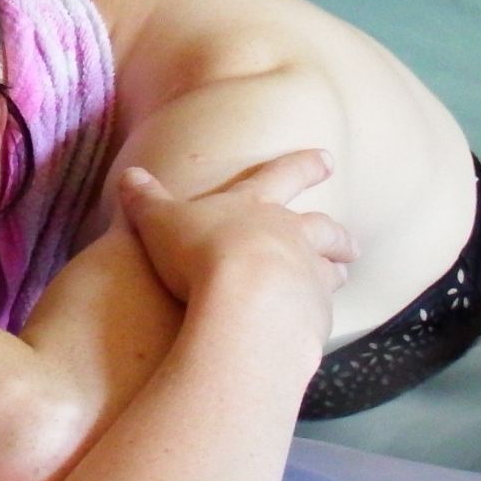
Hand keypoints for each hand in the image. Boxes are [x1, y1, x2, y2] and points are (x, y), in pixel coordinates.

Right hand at [117, 150, 356, 338]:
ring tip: (342, 275)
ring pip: (331, 268)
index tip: (327, 159)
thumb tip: (130, 174)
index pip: (283, 176)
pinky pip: (320, 310)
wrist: (245, 301)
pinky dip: (318, 310)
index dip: (303, 166)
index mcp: (256, 206)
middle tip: (349, 242)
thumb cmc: (201, 252)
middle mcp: (290, 235)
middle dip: (335, 233)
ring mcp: (307, 274)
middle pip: (323, 228)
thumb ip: (146, 200)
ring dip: (336, 269)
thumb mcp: (161, 221)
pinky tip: (311, 321)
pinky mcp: (314, 312)